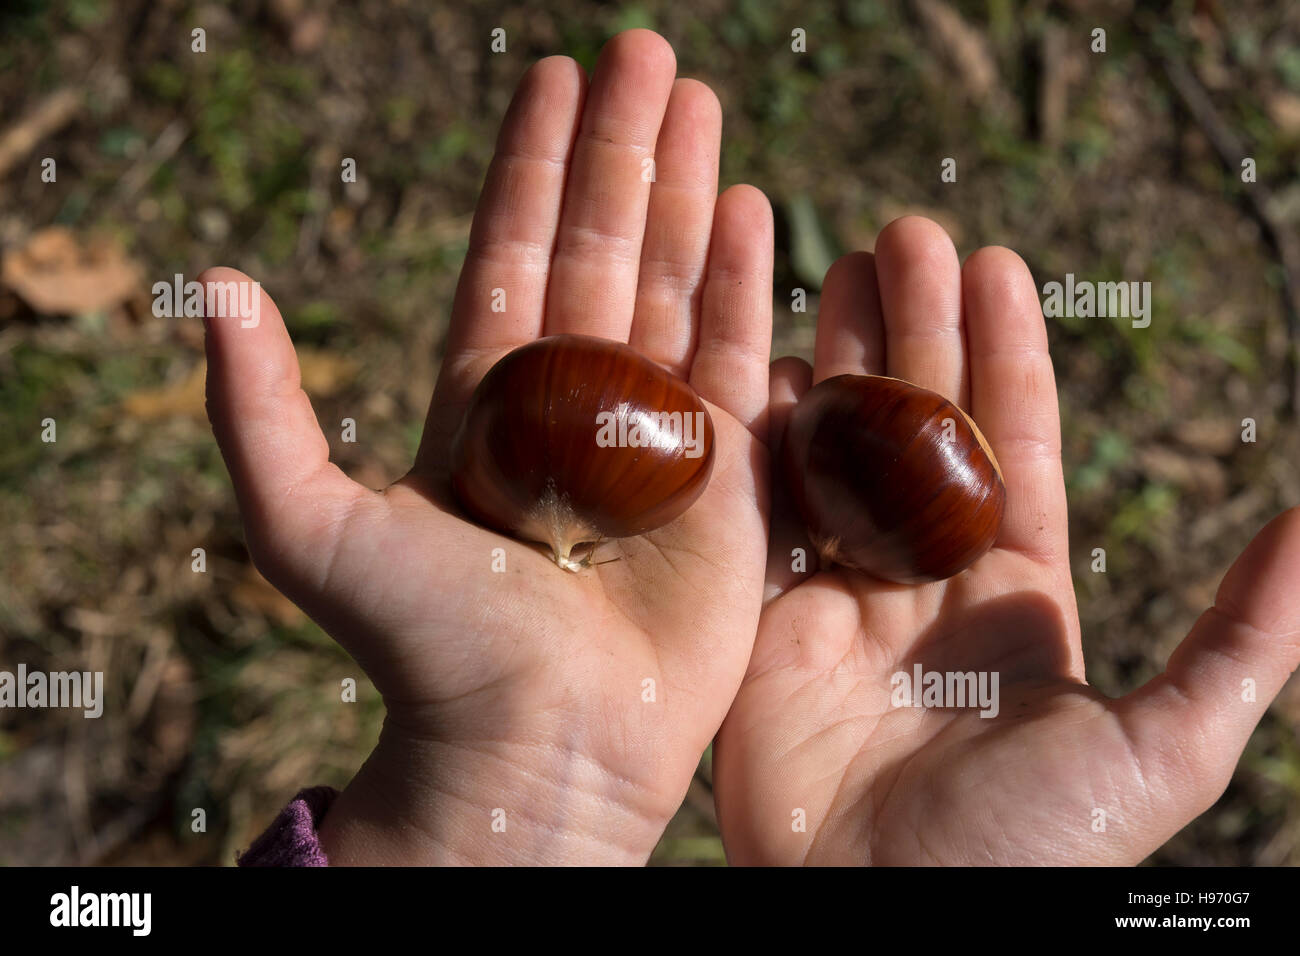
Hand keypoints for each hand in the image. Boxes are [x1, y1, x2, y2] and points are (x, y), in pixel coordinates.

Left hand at [201, 29, 774, 863]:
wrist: (534, 748)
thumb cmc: (423, 650)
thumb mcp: (306, 525)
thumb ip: (257, 409)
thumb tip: (218, 286)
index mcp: (484, 398)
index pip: (515, 248)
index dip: (534, 160)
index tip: (558, 73)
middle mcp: (574, 402)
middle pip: (604, 244)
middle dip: (626, 145)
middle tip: (651, 51)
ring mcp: (656, 434)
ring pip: (675, 282)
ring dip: (689, 188)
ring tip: (703, 99)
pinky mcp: (727, 477)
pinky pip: (741, 356)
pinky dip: (746, 280)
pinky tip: (754, 205)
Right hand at [713, 216, 1299, 864]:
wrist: (892, 921)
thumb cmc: (1030, 854)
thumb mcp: (1163, 745)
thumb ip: (1243, 637)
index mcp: (1015, 592)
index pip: (1015, 444)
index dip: (1007, 354)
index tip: (997, 265)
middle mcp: (925, 577)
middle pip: (919, 424)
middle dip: (913, 327)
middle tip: (903, 235)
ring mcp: (839, 594)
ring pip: (839, 448)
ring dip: (837, 357)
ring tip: (834, 266)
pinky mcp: (765, 620)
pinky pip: (762, 511)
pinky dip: (760, 437)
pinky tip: (762, 362)